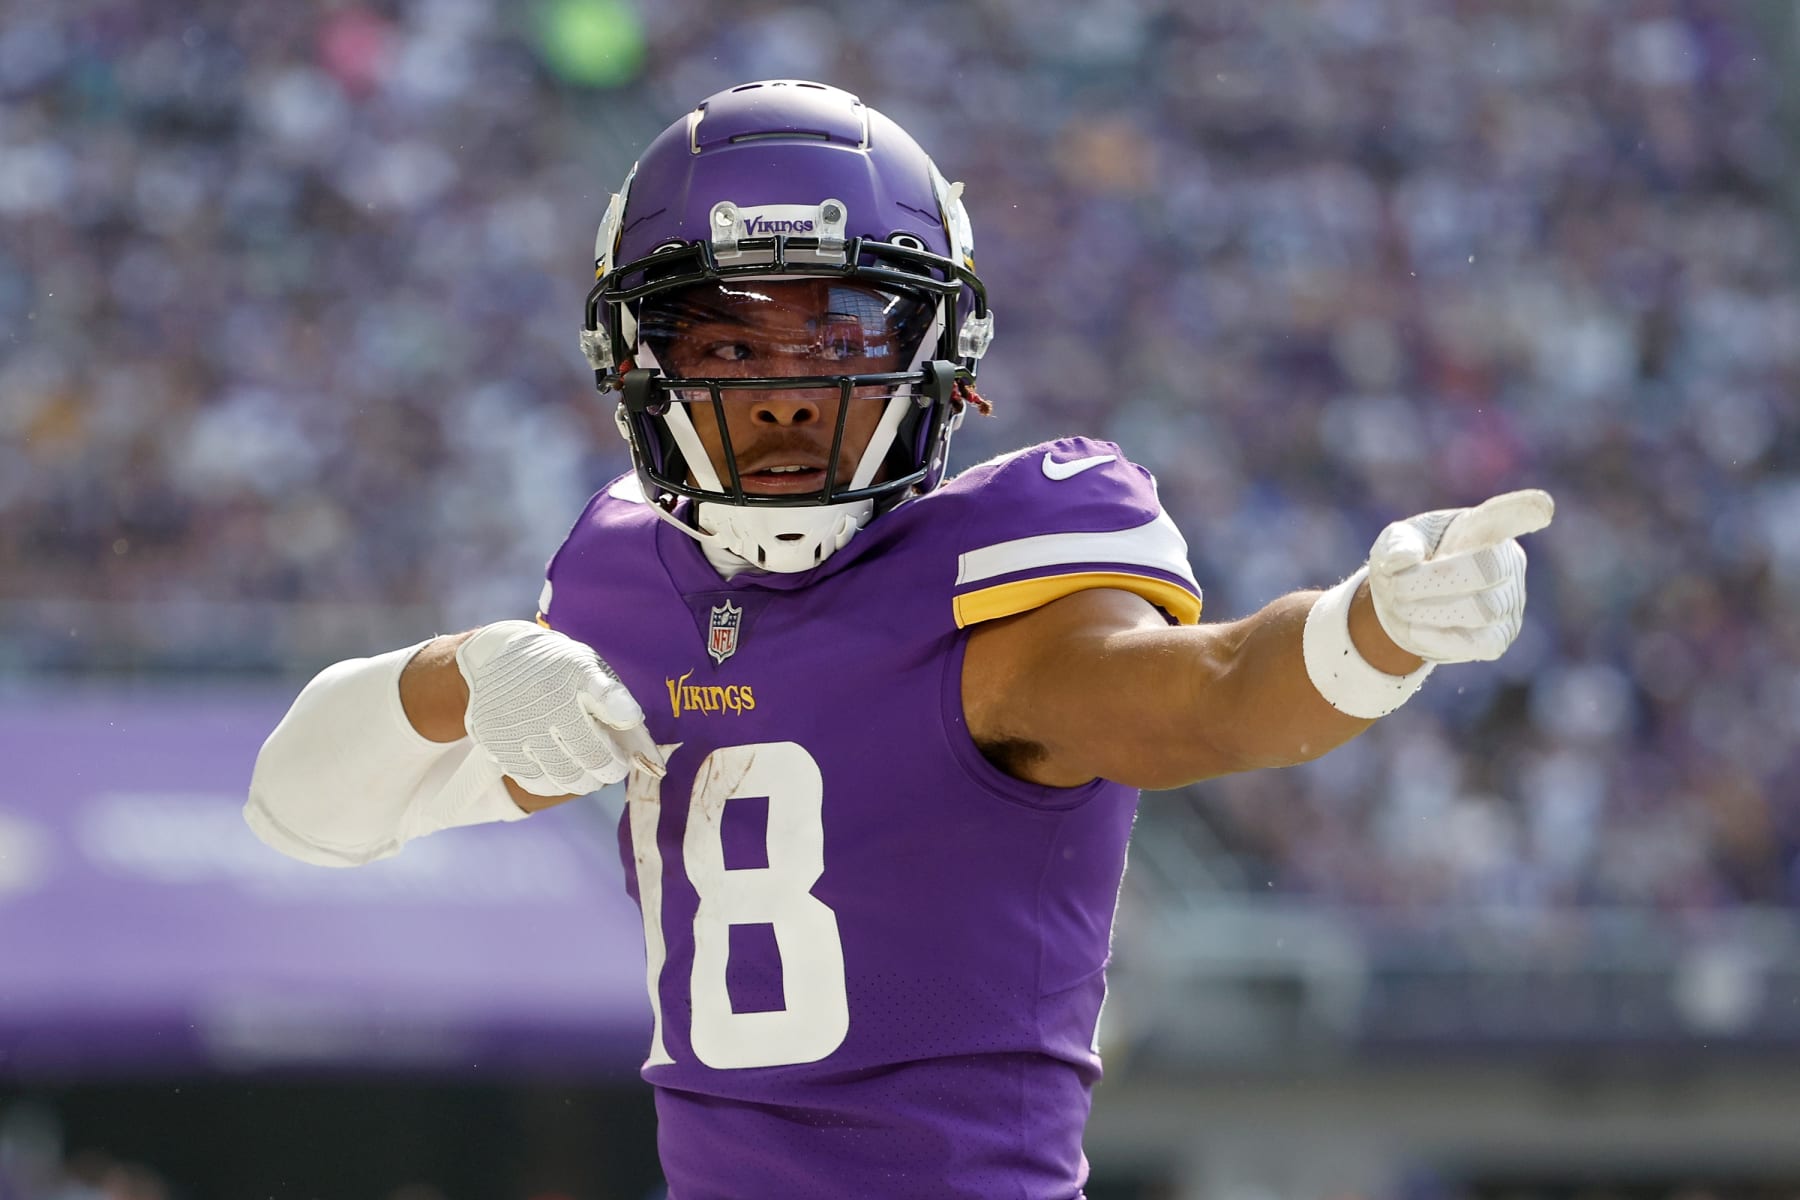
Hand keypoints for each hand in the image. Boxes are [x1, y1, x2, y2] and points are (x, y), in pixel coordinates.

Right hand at [456, 620, 665, 796]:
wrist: (499, 656)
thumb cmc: (559, 670)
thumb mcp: (591, 671)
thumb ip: (620, 707)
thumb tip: (650, 758)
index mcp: (576, 673)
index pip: (606, 696)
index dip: (622, 713)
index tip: (629, 721)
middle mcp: (547, 700)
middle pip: (593, 758)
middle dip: (611, 769)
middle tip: (612, 766)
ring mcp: (520, 725)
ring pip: (565, 776)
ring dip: (584, 781)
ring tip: (587, 771)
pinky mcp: (498, 743)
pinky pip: (535, 781)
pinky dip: (553, 783)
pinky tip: (559, 769)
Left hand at [1366, 489, 1554, 663]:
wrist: (1402, 604)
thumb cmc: (1407, 561)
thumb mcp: (1394, 541)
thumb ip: (1397, 543)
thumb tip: (1405, 559)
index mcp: (1478, 528)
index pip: (1505, 516)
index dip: (1524, 510)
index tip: (1542, 507)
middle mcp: (1506, 561)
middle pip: (1487, 569)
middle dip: (1433, 580)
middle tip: (1395, 586)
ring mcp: (1509, 602)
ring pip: (1481, 609)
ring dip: (1429, 610)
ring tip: (1399, 605)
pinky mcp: (1499, 637)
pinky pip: (1481, 644)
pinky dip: (1442, 639)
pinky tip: (1416, 629)